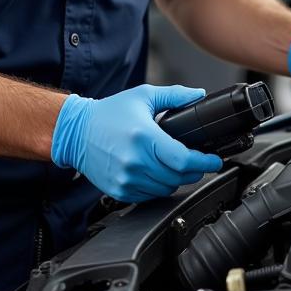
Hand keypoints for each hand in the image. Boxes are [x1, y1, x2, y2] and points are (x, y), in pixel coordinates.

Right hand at [51, 85, 222, 202]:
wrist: (76, 132)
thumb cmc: (108, 113)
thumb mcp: (143, 96)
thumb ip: (175, 96)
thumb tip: (198, 95)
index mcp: (144, 137)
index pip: (183, 160)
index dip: (204, 162)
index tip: (215, 160)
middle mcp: (135, 162)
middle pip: (178, 177)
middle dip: (194, 170)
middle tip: (200, 162)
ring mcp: (126, 179)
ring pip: (166, 188)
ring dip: (177, 179)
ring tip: (178, 166)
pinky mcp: (119, 190)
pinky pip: (149, 195)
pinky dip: (159, 186)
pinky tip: (158, 172)